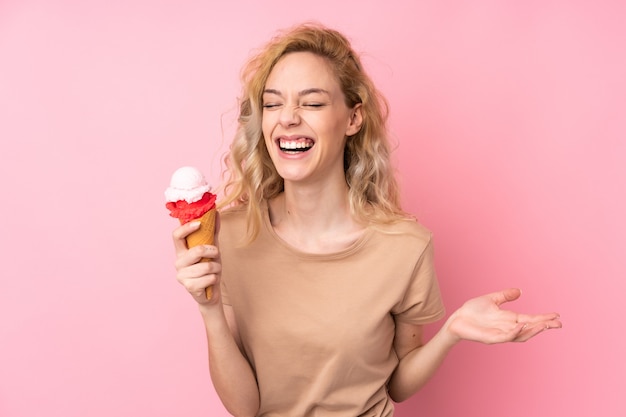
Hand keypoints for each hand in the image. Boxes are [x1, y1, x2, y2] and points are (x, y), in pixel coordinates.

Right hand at [172, 220, 221, 304]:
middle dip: (213, 251)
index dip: (186, 228)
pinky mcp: (189, 287)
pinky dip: (215, 279)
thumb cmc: (209, 268)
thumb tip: (215, 212)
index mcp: (181, 251)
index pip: (176, 236)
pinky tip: (210, 281)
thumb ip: (212, 231)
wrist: (210, 291)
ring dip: (216, 267)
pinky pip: (209, 278)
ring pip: (206, 266)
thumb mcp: (212, 248)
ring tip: (214, 270)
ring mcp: (181, 275)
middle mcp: (178, 262)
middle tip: (216, 254)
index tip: (199, 224)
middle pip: (197, 251)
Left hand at [445, 288, 561, 343]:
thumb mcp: (491, 299)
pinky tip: (522, 326)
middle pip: (530, 328)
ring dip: (533, 330)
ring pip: (521, 335)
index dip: (543, 318)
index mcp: (509, 319)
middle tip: (558, 324)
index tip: (557, 315)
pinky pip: (505, 337)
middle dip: (544, 326)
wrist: (457, 318)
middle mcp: (507, 327)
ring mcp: (500, 334)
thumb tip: (520, 291)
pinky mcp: (491, 338)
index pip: (530, 319)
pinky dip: (514, 332)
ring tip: (545, 325)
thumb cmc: (472, 311)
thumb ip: (505, 296)